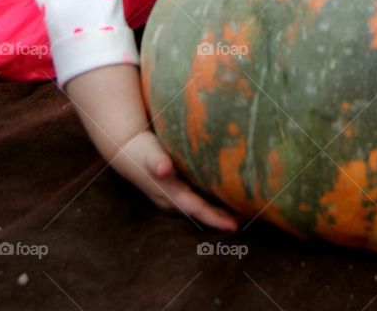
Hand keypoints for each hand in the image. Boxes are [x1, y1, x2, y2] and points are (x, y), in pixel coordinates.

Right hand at [113, 129, 238, 231]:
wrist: (126, 150)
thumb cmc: (140, 150)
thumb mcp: (148, 152)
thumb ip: (156, 160)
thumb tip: (163, 169)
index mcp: (169, 194)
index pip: (196, 209)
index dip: (214, 218)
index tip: (234, 226)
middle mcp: (172, 201)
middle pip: (202, 214)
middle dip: (223, 218)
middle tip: (250, 218)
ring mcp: (174, 199)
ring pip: (201, 210)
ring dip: (220, 212)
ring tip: (244, 211)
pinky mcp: (176, 193)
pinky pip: (199, 202)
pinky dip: (214, 203)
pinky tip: (228, 198)